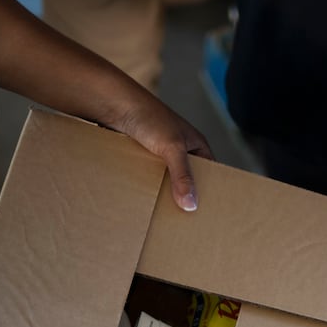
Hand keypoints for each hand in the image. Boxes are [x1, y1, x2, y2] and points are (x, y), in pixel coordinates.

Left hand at [108, 97, 214, 212]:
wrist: (117, 106)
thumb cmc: (149, 117)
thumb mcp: (172, 148)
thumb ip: (182, 176)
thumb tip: (190, 204)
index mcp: (197, 145)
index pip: (210, 172)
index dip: (209, 190)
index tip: (206, 212)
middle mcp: (182, 150)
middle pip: (188, 179)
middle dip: (186, 195)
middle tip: (185, 220)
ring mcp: (162, 154)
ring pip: (168, 180)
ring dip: (166, 193)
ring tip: (166, 215)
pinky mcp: (145, 157)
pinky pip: (151, 177)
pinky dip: (150, 186)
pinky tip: (148, 200)